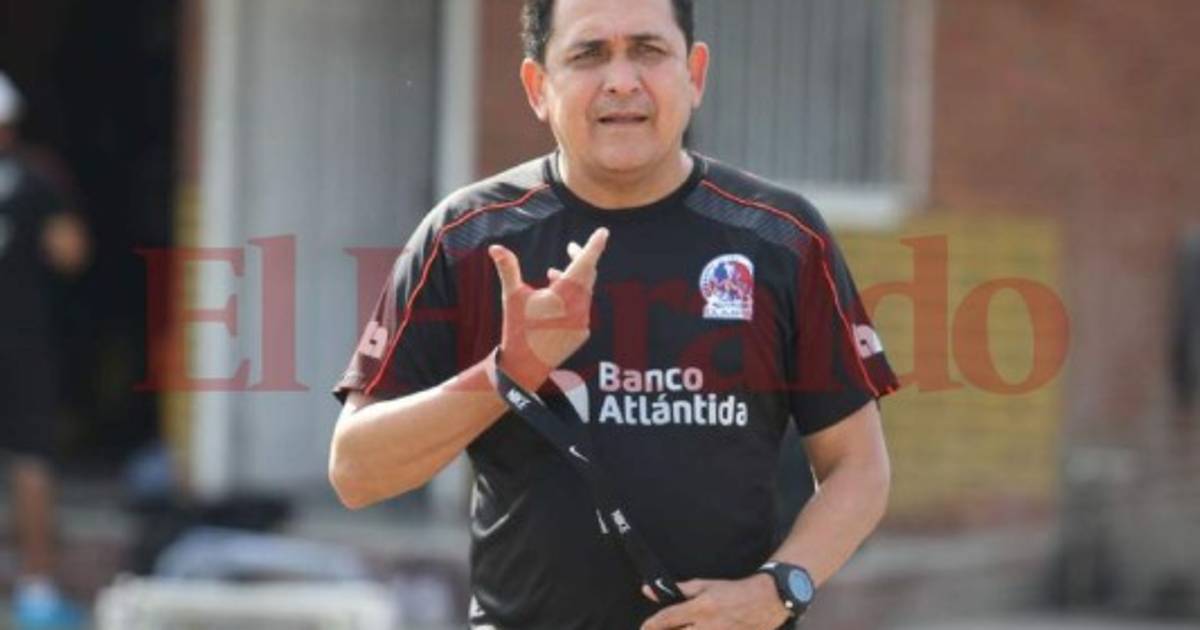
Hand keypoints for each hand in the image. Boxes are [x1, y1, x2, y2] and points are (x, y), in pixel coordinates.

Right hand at [489, 228, 608, 389]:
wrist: (524, 365)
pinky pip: (583, 309)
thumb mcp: (511, 295)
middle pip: (588, 274)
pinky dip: (575, 299)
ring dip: (573, 280)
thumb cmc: (516, 327)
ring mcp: (583, 321)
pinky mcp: (583, 333)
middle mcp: (578, 307)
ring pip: (585, 292)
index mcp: (563, 294)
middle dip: (581, 258)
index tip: (603, 232)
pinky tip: (557, 301)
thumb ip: (507, 268)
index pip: (584, 262)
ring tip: (553, 274)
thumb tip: (494, 247)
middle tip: (571, 246)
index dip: (594, 246)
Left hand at [640, 575, 789, 629]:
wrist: (766, 601)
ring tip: (684, 628)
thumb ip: (679, 589)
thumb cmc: (734, 591)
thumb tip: (650, 589)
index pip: (668, 619)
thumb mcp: (706, 585)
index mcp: (701, 608)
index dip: (652, 625)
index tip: (644, 628)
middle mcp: (708, 626)